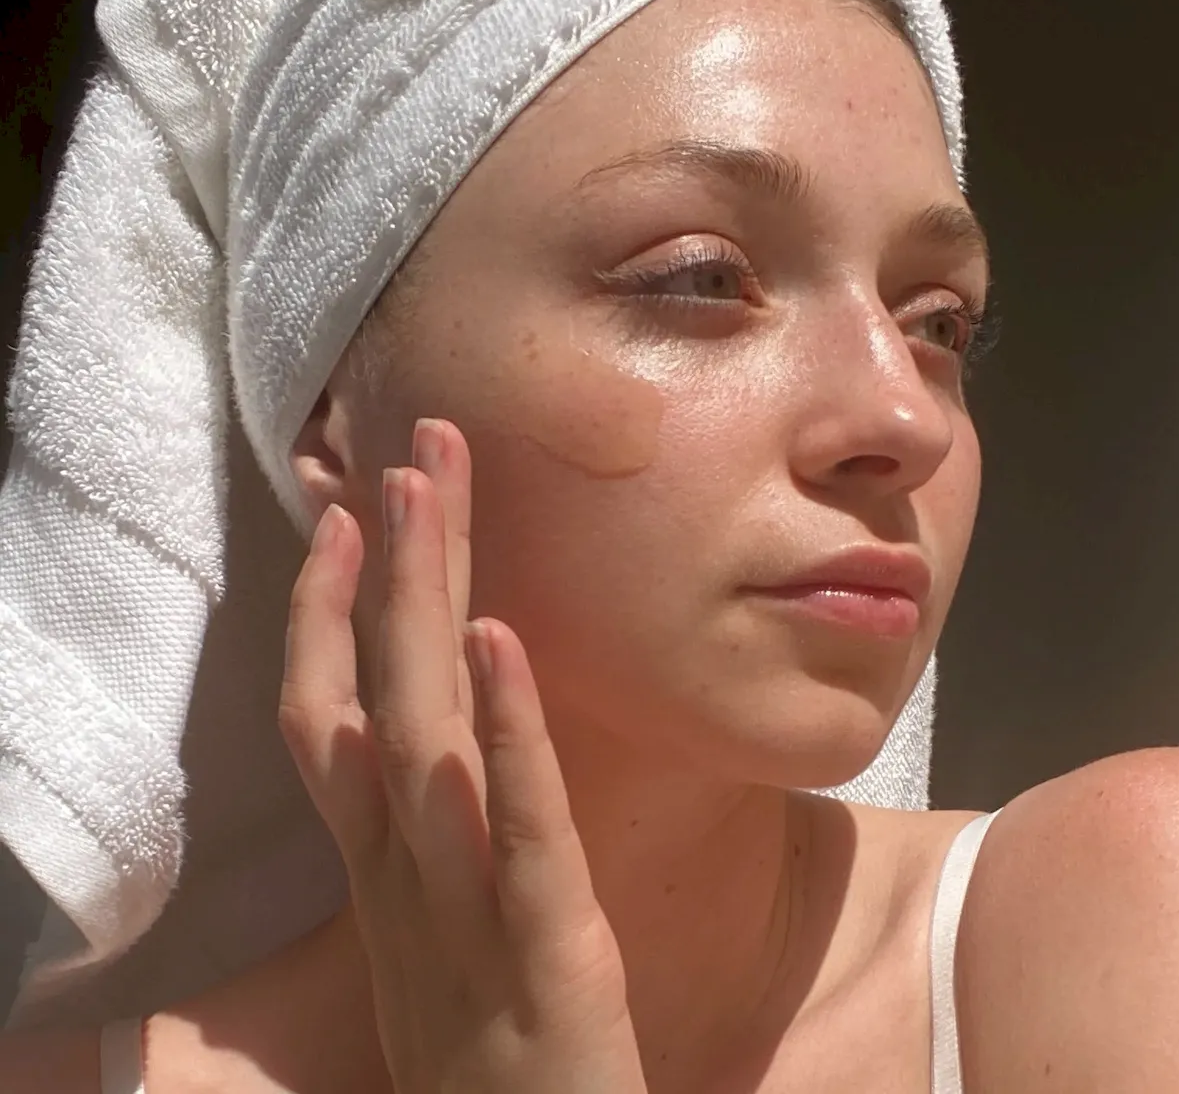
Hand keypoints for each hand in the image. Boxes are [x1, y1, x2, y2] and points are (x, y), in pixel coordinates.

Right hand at [278, 418, 648, 1093]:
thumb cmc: (490, 1060)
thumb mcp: (442, 936)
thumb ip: (441, 842)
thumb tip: (449, 747)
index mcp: (387, 869)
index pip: (333, 718)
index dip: (326, 611)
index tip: (348, 513)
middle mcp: (405, 876)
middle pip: (377, 693)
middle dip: (387, 565)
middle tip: (408, 450)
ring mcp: (465, 911)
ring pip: (426, 735)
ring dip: (421, 605)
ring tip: (426, 496)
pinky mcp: (547, 953)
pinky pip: (522, 827)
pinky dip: (507, 730)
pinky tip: (498, 640)